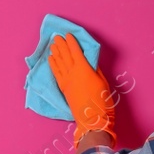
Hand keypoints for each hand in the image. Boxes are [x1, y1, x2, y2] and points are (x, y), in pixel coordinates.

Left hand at [47, 33, 115, 148]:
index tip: (68, 34)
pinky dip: (53, 65)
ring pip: (59, 63)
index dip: (71, 42)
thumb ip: (95, 69)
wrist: (92, 119)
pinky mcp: (63, 89)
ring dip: (55, 53)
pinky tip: (51, 59)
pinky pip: (56, 73)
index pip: (75, 51)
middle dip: (61, 45)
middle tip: (57, 36)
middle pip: (65, 55)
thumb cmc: (102, 101)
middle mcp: (72, 73)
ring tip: (52, 45)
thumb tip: (89, 61)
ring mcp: (66, 81)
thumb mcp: (103, 82)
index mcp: (83, 69)